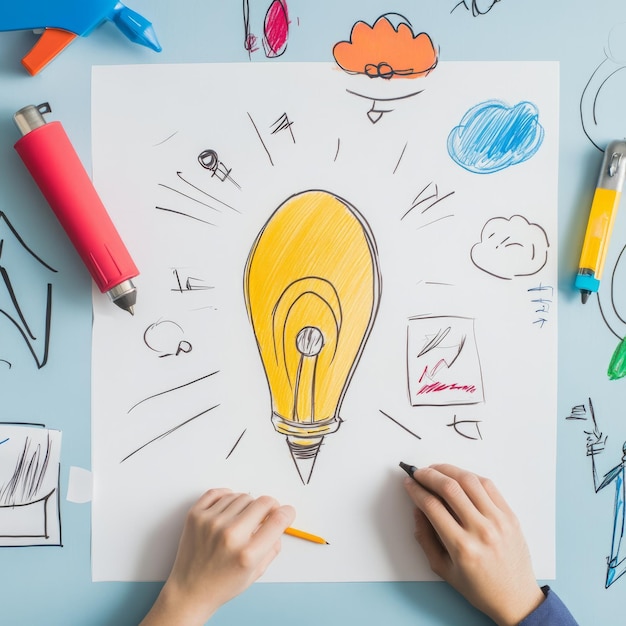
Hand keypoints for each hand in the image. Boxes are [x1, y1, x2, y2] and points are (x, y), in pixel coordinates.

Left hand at [141, 489, 295, 625]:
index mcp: (248, 554)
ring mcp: (210, 523)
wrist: (189, 592)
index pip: (277, 520)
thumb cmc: (222, 584)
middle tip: (266, 514)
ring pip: (242, 496)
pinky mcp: (195, 516)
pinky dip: (228, 496)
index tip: (286, 512)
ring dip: (248, 504)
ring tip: (243, 518)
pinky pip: (218, 492)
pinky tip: (230, 507)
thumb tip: (280, 520)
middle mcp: (229, 535)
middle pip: (262, 502)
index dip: (287, 513)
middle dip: (269, 507)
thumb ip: (272, 545)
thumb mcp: (256, 572)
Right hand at [403, 464, 543, 625]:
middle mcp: (481, 531)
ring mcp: (498, 521)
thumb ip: (425, 538)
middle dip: (428, 475)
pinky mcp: (510, 515)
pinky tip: (458, 476)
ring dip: (448, 469)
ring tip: (436, 469)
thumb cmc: (479, 587)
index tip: (408, 483)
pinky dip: (469, 476)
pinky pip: (488, 485)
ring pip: (469, 480)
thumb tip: (417, 509)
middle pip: (449, 488)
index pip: (432, 506)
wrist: (516, 598)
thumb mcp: (442, 569)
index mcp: (462, 548)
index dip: (416, 490)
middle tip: (418, 472)